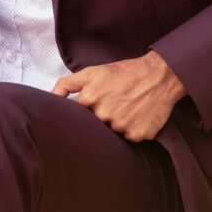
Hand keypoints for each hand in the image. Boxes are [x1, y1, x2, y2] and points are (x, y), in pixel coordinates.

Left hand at [51, 50, 186, 141]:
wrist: (160, 75)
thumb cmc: (124, 73)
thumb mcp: (93, 72)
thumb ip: (67, 84)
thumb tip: (51, 99)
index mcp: (90, 99)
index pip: (77, 118)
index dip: (85, 114)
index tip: (93, 109)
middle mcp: (104, 114)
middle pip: (95, 127)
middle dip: (101, 119)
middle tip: (114, 106)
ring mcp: (121, 126)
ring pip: (112, 134)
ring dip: (117, 125)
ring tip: (127, 109)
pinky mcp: (138, 134)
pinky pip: (129, 139)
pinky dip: (132, 130)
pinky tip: (137, 116)